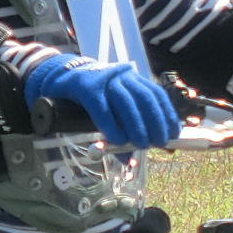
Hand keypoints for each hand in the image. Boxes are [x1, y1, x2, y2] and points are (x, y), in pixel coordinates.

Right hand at [23, 57, 181, 147]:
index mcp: (132, 78)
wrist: (58, 78)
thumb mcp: (110, 108)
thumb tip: (132, 156)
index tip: (173, 133)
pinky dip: (111, 125)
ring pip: (126, 102)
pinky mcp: (86, 88)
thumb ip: (123, 126)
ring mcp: (104, 80)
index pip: (156, 94)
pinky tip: (116, 139)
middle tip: (158, 142)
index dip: (167, 114)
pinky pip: (102, 108)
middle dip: (155, 122)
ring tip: (141, 144)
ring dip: (136, 126)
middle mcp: (121, 76)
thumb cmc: (88, 98)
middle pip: (145, 98)